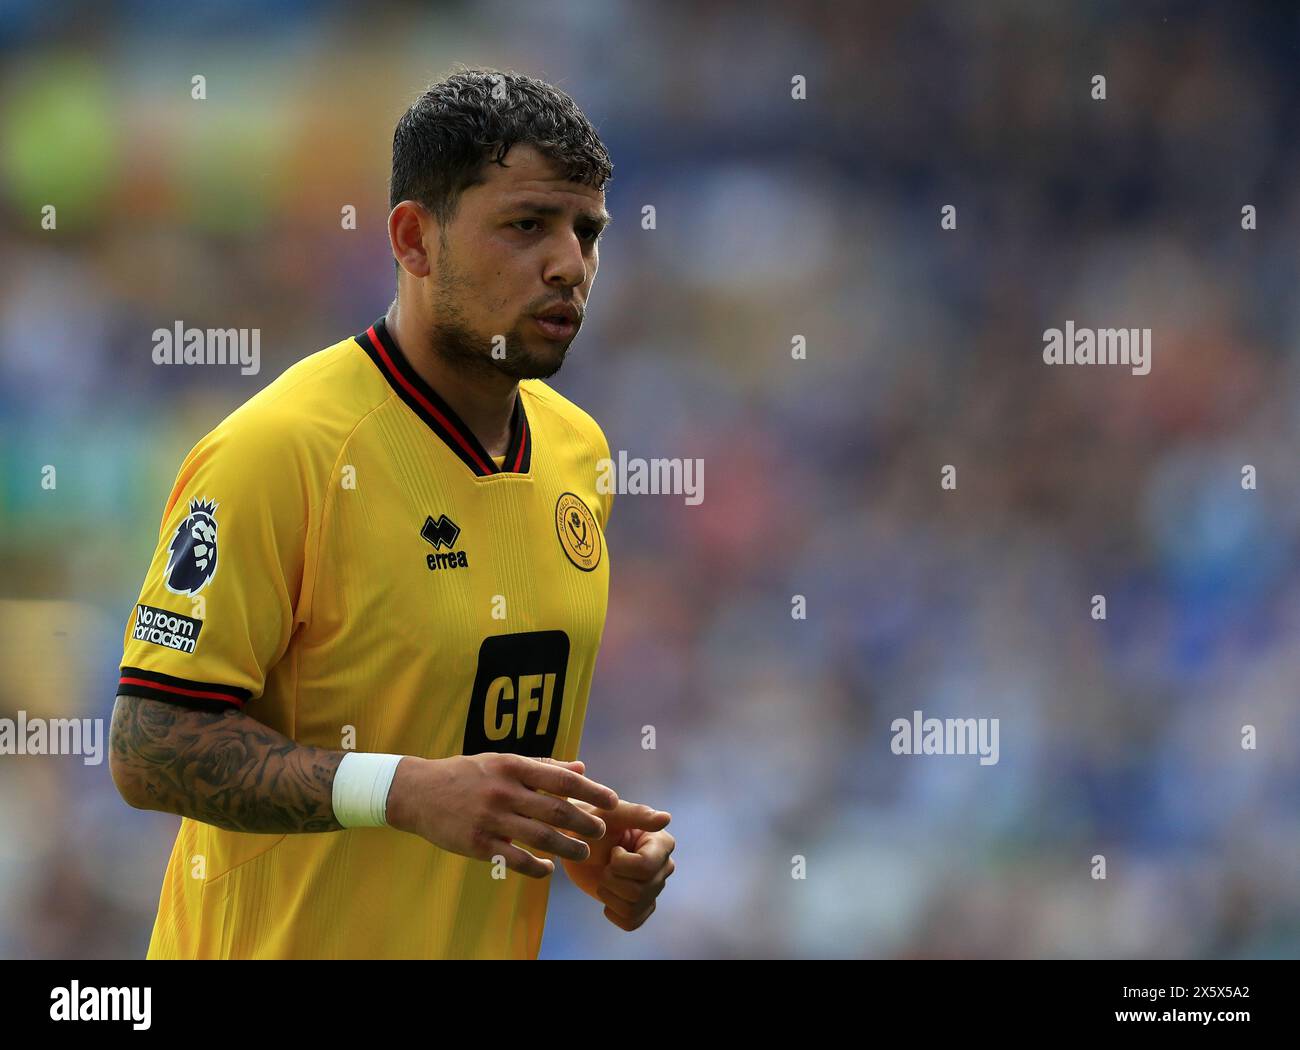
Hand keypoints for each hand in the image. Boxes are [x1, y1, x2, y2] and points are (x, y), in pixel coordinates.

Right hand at [385, 754, 618, 877]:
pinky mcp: (477, 844)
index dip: (591, 791)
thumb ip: (542, 766)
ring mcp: (490, 819)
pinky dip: (536, 868)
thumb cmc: (467, 774)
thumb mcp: (502, 761)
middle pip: (556, 810)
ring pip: (540, 837)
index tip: (611, 801)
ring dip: (567, 848)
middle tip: (600, 832)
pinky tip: (548, 870)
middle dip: (585, 823)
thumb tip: (581, 769)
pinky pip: (515, 860)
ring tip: (583, 854)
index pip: (561, 779)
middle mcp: (504, 791)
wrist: (418, 792)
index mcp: (512, 766)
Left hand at [559, 794, 673, 930]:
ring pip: (633, 907)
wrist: (577, 843)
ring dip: (609, 894)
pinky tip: (608, 895)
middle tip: (605, 865)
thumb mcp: (610, 815)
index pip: (646, 868)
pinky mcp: (641, 905)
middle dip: (611, 880)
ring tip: (605, 877)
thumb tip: (666, 818)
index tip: (613, 850)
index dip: (620, 865)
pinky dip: (613, 912)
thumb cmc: (593, 824)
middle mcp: (663, 866)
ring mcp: (653, 887)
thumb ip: (637, 814)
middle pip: (639, 891)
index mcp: (661, 843)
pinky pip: (631, 922)